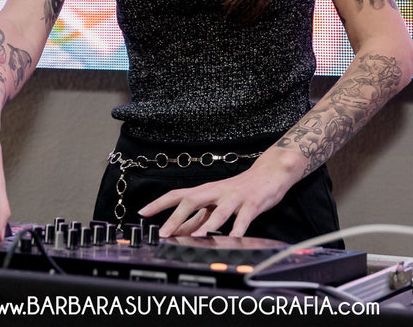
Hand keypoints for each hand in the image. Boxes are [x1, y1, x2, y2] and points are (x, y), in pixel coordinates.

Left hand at [137, 152, 300, 238]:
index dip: (159, 203)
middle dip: (176, 217)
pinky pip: (244, 218)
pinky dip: (238, 228)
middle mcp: (216, 192)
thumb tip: (177, 231)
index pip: (177, 194)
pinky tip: (234, 239)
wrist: (269, 172)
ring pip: (219, 210)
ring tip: (198, 238)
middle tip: (164, 233)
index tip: (142, 213)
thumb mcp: (215, 202)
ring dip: (208, 225)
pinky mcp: (252, 203)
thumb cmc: (239, 190)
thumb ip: (198, 218)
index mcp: (205, 191)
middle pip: (192, 200)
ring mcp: (234, 197)